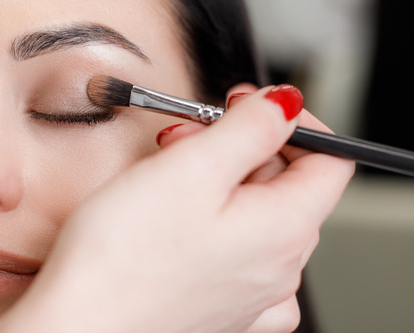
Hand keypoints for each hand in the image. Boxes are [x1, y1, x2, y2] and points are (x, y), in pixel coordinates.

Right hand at [0, 85, 353, 332]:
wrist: (80, 328)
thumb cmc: (123, 260)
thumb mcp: (192, 168)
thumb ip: (251, 127)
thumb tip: (286, 103)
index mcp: (286, 229)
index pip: (333, 159)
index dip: (293, 121)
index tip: (250, 108)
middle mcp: (280, 269)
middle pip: (289, 183)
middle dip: (243, 146)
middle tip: (188, 138)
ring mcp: (252, 294)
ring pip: (258, 214)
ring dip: (222, 182)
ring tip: (172, 177)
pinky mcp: (222, 308)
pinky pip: (240, 254)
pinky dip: (217, 226)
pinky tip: (183, 223)